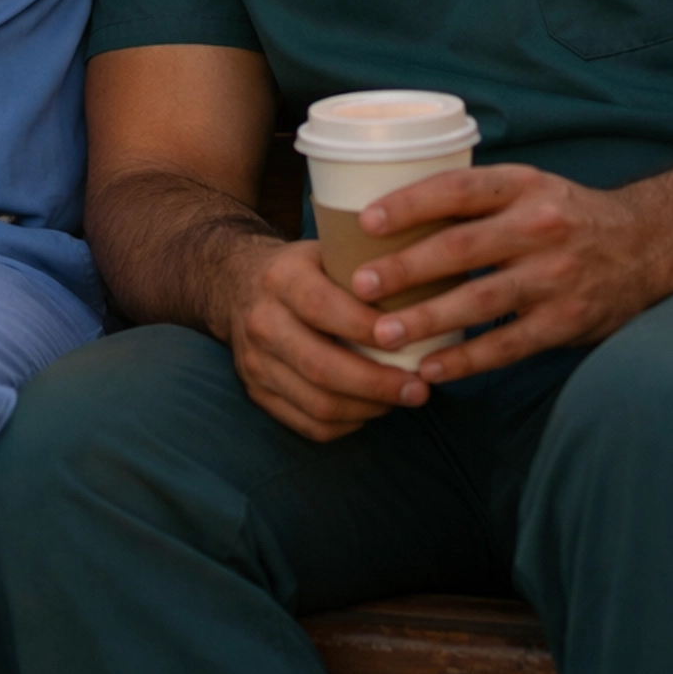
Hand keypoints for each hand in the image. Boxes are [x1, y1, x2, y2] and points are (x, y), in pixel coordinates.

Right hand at [225, 236, 432, 439]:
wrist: (236, 283)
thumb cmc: (304, 268)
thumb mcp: (326, 249)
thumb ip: (367, 264)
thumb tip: (436, 281)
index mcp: (281, 278)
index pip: (323, 306)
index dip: (366, 328)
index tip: (410, 338)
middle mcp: (261, 321)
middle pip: (320, 366)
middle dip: (377, 384)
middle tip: (420, 389)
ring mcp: (254, 362)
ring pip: (316, 403)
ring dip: (368, 409)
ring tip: (402, 400)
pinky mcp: (256, 392)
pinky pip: (307, 424)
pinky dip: (347, 424)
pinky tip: (372, 410)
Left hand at [349, 166, 672, 388]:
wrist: (650, 244)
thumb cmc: (567, 215)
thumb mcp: (529, 186)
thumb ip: (477, 199)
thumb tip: (393, 213)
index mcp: (523, 185)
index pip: (458, 189)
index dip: (409, 204)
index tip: (366, 221)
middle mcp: (539, 227)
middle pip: (461, 247)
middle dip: (405, 268)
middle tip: (359, 285)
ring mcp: (555, 277)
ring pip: (480, 300)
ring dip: (428, 320)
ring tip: (383, 334)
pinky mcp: (567, 321)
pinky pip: (509, 345)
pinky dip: (468, 360)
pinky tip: (433, 370)